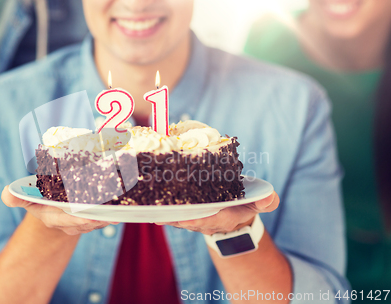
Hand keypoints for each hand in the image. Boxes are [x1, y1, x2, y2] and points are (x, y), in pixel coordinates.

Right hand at [1, 186, 116, 234]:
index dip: (79, 218)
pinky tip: (120, 206)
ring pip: (97, 220)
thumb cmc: (39, 200)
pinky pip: (102, 216)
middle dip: (98, 218)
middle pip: (86, 222)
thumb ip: (16, 197)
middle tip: (111, 211)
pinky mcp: (93, 218)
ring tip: (118, 208)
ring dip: (107, 215)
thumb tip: (7, 194)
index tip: (90, 214)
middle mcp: (68, 223)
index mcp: (53, 218)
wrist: (52, 206)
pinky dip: (110, 211)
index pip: (67, 220)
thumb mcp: (26, 198)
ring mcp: (82, 222)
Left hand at [156, 192, 279, 234]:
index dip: (198, 218)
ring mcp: (195, 219)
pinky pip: (172, 213)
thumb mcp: (259, 203)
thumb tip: (270, 199)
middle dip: (175, 215)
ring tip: (152, 205)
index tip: (187, 215)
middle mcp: (206, 221)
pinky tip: (150, 204)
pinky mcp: (186, 214)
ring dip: (165, 212)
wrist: (234, 213)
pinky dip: (162, 209)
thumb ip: (265, 202)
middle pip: (189, 220)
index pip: (210, 220)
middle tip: (161, 207)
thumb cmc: (245, 204)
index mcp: (223, 218)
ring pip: (178, 217)